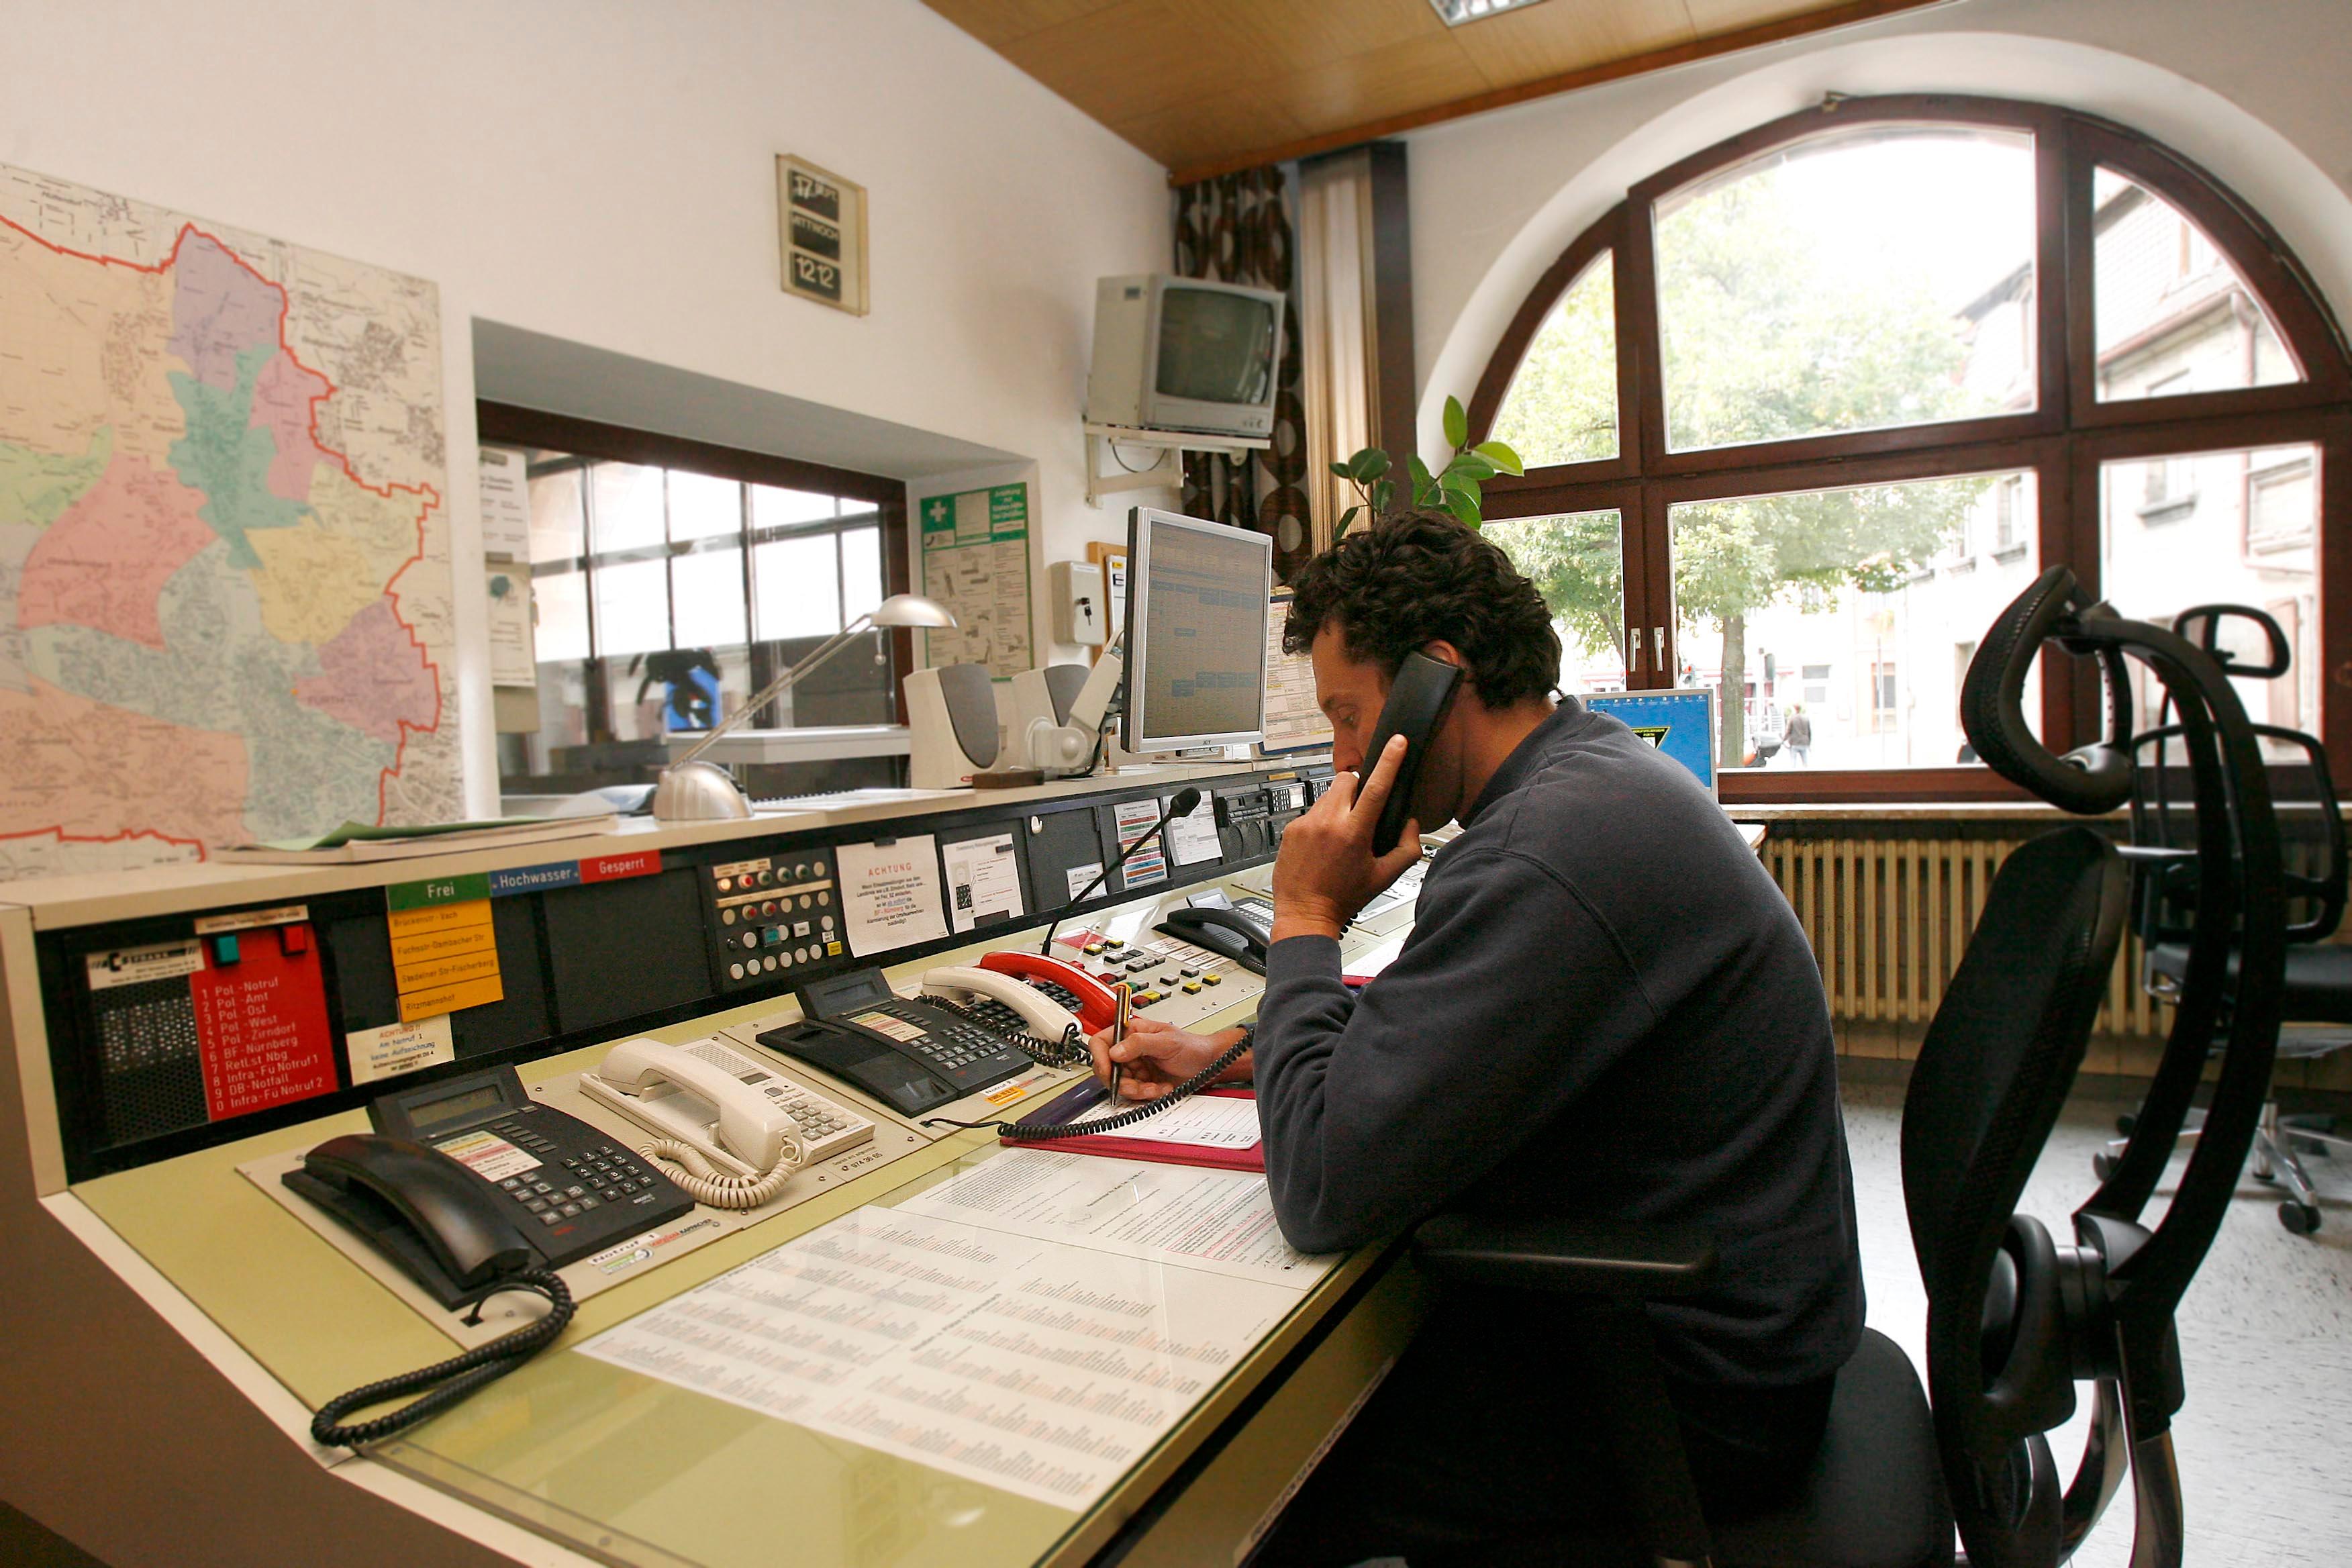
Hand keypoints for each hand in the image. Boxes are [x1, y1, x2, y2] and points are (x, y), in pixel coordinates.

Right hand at [1087, 1018, 1250, 1100]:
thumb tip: (1115, 1051)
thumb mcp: (1167, 1041)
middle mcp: (1130, 1050)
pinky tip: (1161, 1089)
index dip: (1099, 1057)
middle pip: (1107, 1068)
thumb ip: (1140, 1043)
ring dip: (1137, 1090)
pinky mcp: (1142, 1083)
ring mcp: (1135, 1068)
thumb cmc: (1192, 1047)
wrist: (1208, 1065)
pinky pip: (1133, 1094)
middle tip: (1137, 1085)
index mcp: (1132, 1033)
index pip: (1102, 1042)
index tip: (1109, 1070)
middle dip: (1121, 1081)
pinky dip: (1146, 1095)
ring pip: (1119, 1084)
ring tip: (1155, 1087)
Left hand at [1271, 733, 1423, 941]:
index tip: (1397, 742)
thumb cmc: (1343, 898)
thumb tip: (1410, 823)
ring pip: (1329, 795)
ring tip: (1340, 835)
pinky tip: (1323, 845)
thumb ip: (1407, 849)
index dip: (1390, 761)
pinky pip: (1312, 811)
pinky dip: (1322, 821)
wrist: (1304, 914)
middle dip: (1359, 786)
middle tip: (1361, 811)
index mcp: (1354, 834)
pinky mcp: (1291, 828)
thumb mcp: (1384, 878)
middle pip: (1349, 780)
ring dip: (1340, 805)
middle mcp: (1328, 823)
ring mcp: (1307, 824)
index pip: (1377, 787)